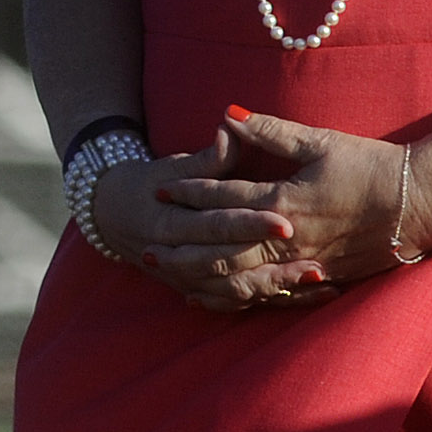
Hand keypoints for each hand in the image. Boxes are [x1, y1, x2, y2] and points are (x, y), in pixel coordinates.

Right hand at [90, 144, 325, 313]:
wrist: (110, 215)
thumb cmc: (148, 183)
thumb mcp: (172, 166)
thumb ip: (206, 157)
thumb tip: (231, 127)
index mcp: (168, 221)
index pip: (215, 224)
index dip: (249, 223)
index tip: (285, 220)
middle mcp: (176, 256)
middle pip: (230, 264)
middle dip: (274, 266)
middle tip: (316, 262)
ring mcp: (187, 278)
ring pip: (236, 291)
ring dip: (279, 288)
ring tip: (320, 280)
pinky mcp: (200, 290)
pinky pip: (238, 303)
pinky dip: (271, 301)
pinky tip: (308, 295)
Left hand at [157, 107, 417, 298]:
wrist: (426, 203)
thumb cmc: (373, 166)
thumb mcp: (320, 142)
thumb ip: (271, 132)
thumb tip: (228, 114)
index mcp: (284, 201)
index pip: (224, 199)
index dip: (189, 194)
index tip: (159, 191)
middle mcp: (289, 238)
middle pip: (223, 248)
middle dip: (184, 249)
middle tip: (146, 250)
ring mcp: (306, 264)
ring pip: (244, 279)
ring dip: (205, 279)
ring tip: (172, 279)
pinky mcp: (324, 280)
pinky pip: (274, 296)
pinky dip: (242, 299)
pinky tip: (220, 301)